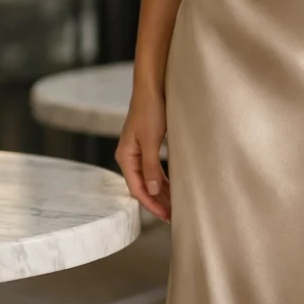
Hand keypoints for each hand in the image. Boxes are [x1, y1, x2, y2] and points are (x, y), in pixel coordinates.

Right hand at [115, 86, 169, 221]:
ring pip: (150, 180)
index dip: (151, 204)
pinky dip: (164, 181)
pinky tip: (175, 189)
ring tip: (176, 207)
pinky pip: (155, 170)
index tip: (166, 216)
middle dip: (158, 202)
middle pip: (143, 187)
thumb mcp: (151, 140)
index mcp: (126, 157)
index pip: (137, 189)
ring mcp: (139, 152)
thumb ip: (151, 166)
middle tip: (174, 217)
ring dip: (162, 193)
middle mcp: (130, 157)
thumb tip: (152, 190)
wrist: (152, 87)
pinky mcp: (148, 147)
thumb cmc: (150, 110)